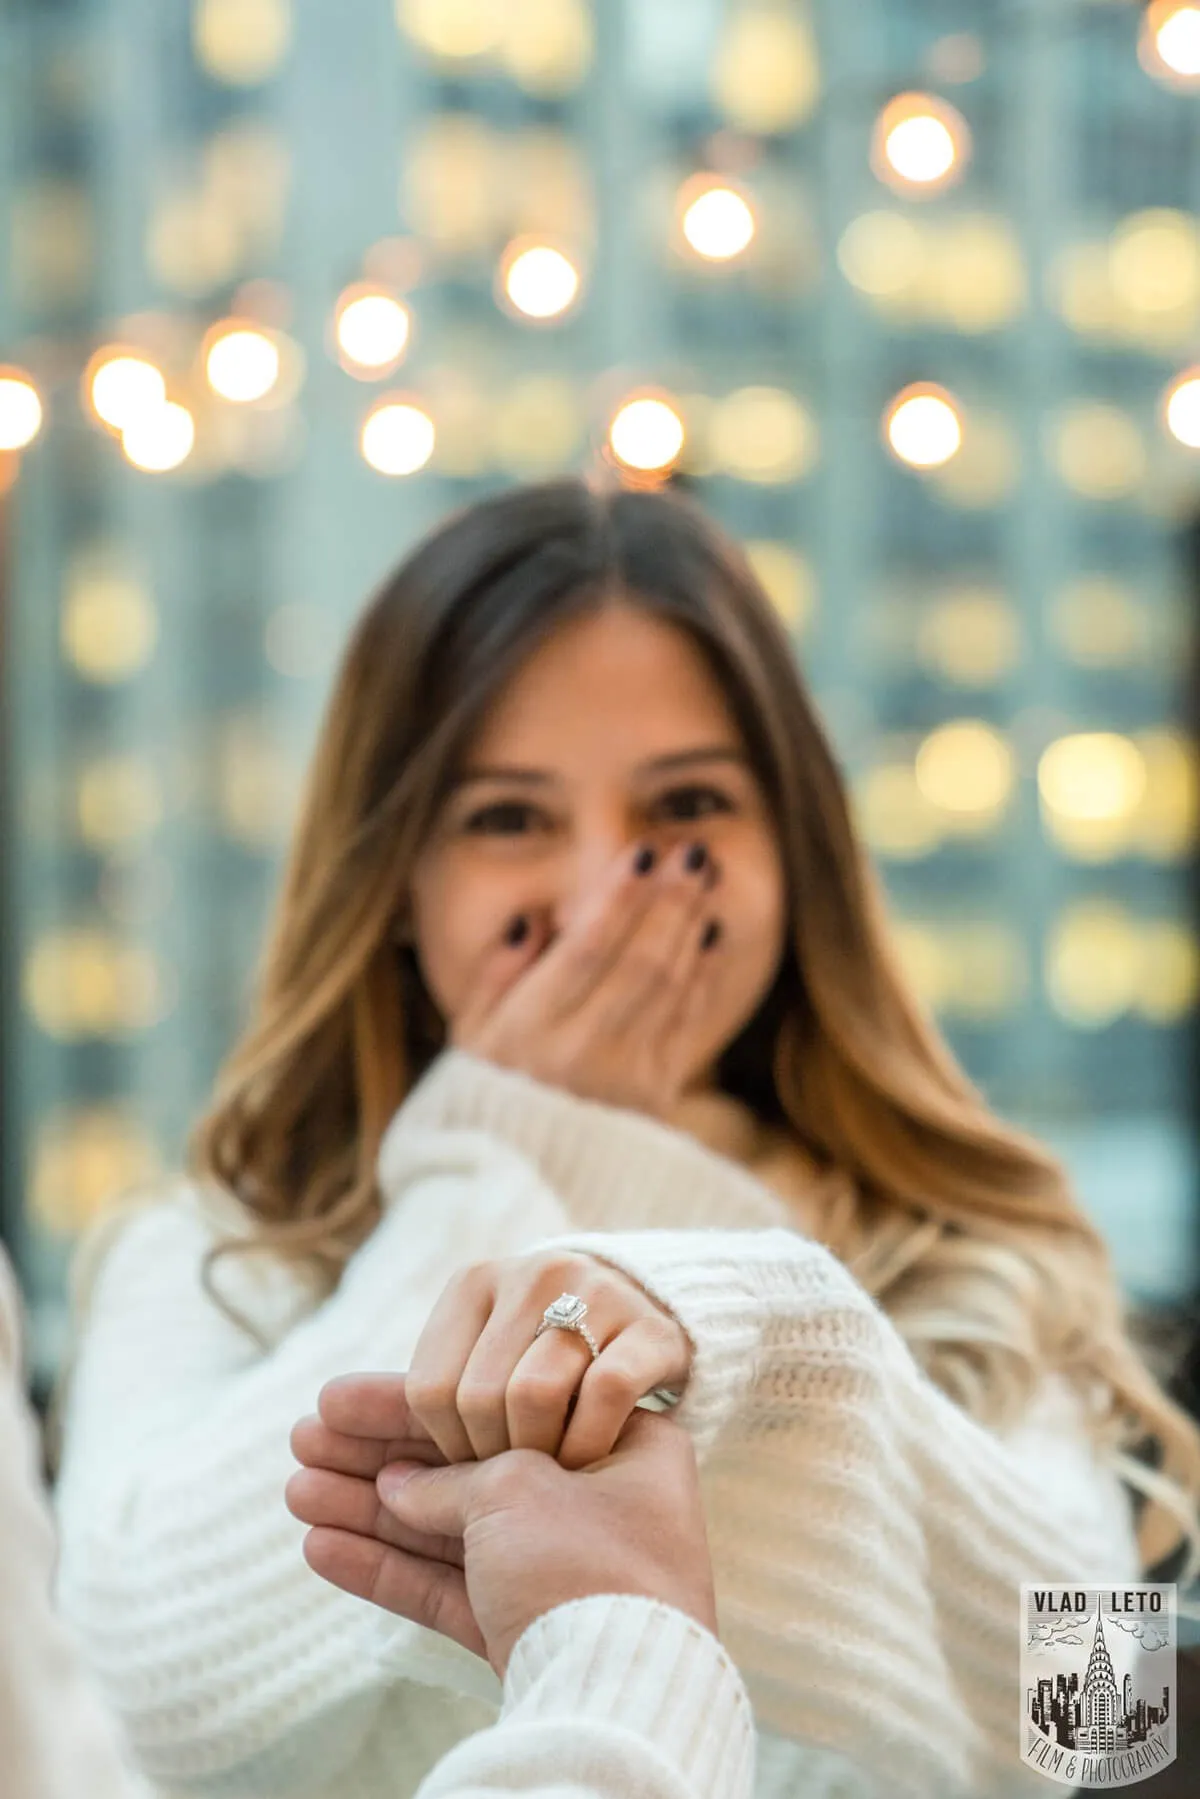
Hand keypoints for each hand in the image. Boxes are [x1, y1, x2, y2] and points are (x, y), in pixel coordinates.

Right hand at [287, 1374, 716, 1679]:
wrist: (612, 1696)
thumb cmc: (584, 1567)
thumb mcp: (514, 1488)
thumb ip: (450, 1479)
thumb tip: (400, 1482)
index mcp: (619, 1446)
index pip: (502, 1402)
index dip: (412, 1401)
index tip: (340, 1395)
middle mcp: (595, 1504)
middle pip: (465, 1467)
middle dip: (376, 1458)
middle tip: (303, 1438)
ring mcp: (558, 1573)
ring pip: (446, 1531)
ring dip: (367, 1512)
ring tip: (294, 1490)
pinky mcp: (525, 1632)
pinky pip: (446, 1589)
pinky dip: (385, 1570)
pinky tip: (320, 1548)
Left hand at [404, 1247, 691, 1467]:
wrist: (647, 1319)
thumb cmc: (542, 1360)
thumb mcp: (481, 1366)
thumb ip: (420, 1400)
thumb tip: (316, 1416)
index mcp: (473, 1285)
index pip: (428, 1388)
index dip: (443, 1447)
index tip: (471, 1468)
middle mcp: (531, 1275)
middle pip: (480, 1397)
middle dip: (492, 1456)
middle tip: (515, 1477)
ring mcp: (595, 1293)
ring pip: (536, 1393)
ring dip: (541, 1452)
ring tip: (551, 1471)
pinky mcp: (650, 1326)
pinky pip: (605, 1394)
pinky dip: (590, 1439)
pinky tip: (591, 1457)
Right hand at [449, 836, 721, 1121]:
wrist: (516, 1193)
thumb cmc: (483, 1102)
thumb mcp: (467, 1041)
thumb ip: (497, 976)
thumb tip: (536, 918)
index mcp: (527, 1034)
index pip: (584, 949)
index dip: (618, 898)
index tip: (642, 852)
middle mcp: (580, 1056)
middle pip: (640, 962)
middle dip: (670, 900)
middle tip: (691, 854)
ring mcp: (625, 1080)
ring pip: (671, 988)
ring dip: (692, 927)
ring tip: (703, 880)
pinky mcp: (656, 1101)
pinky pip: (687, 1024)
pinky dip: (702, 976)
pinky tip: (708, 937)